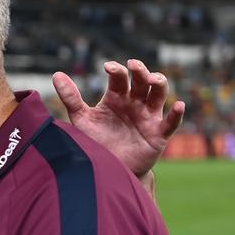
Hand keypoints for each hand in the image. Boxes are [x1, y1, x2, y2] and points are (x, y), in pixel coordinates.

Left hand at [52, 59, 184, 176]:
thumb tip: (56, 74)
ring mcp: (148, 117)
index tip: (108, 67)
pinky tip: (178, 105)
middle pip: (141, 81)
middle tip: (133, 66)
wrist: (108, 169)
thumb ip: (71, 98)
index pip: (119, 78)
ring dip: (159, 83)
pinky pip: (171, 122)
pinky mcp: (158, 134)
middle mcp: (134, 103)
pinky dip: (176, 113)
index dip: (116, 70)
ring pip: (159, 94)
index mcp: (116, 97)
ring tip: (153, 79)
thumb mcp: (81, 119)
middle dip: (140, 71)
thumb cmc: (96, 141)